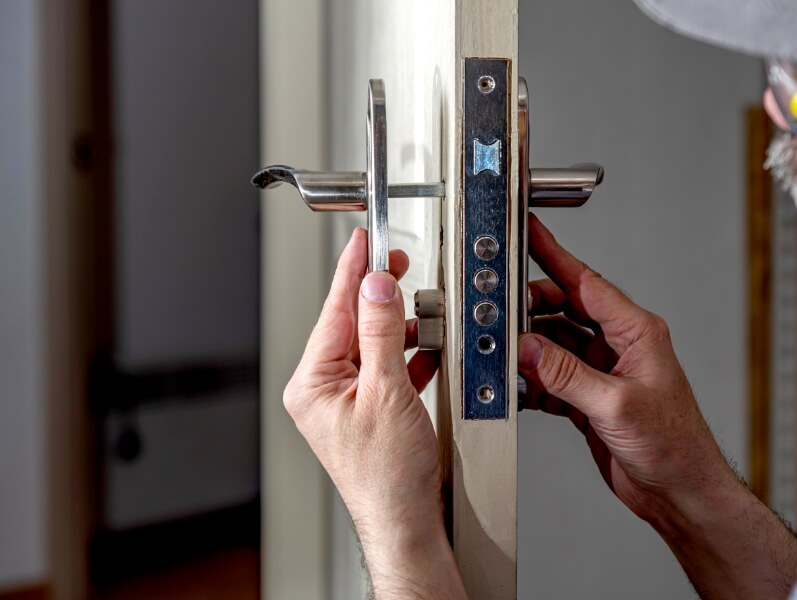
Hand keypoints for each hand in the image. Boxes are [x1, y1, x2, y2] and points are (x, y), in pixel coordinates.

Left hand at [283, 227, 463, 598]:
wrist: (406, 519)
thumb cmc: (387, 474)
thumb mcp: (387, 390)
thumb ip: (383, 331)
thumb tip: (377, 286)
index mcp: (311, 383)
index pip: (334, 311)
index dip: (353, 272)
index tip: (364, 241)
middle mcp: (321, 390)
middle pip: (352, 324)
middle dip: (380, 297)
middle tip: (398, 266)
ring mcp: (344, 402)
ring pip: (372, 345)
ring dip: (400, 328)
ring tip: (422, 313)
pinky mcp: (368, 412)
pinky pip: (386, 369)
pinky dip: (408, 356)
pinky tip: (426, 349)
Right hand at [520, 216, 796, 599]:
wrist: (680, 491)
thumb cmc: (673, 445)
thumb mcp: (615, 405)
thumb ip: (567, 374)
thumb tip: (528, 347)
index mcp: (636, 332)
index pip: (586, 283)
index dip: (554, 255)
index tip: (528, 233)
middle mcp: (619, 346)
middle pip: (563, 310)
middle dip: (529, 310)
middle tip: (498, 312)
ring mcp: (604, 372)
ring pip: (554, 345)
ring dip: (529, 350)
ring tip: (503, 353)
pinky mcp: (590, 399)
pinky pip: (552, 377)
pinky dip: (533, 381)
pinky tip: (519, 386)